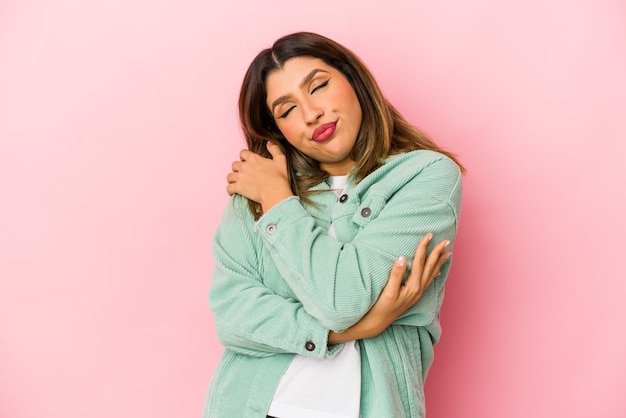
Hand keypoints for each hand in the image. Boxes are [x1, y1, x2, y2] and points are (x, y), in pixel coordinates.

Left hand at [226, 142, 292, 212]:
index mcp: (254, 158)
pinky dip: (230, 190)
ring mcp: (240, 177)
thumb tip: (269, 143)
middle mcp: (245, 166)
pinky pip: (229, 188)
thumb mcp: (281, 160)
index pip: (242, 153)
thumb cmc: (279, 177)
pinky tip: (233, 192)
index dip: (244, 157)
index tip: (246, 161)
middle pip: (234, 164)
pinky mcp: (238, 188)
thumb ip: (274, 149)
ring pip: (229, 176)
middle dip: (237, 168)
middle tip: (242, 173)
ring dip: (232, 179)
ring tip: (236, 182)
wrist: (275, 191)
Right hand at [328, 233, 450, 343]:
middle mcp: (418, 289)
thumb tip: (402, 258)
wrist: (378, 323)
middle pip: (429, 267)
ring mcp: (417, 293)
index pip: (419, 262)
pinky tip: (437, 271)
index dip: (424, 247)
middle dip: (437, 253)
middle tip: (446, 241)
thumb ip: (396, 274)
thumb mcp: (387, 291)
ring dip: (439, 262)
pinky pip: (427, 281)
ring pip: (431, 274)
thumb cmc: (381, 307)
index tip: (429, 235)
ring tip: (447, 253)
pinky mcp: (414, 295)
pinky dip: (433, 273)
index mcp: (412, 286)